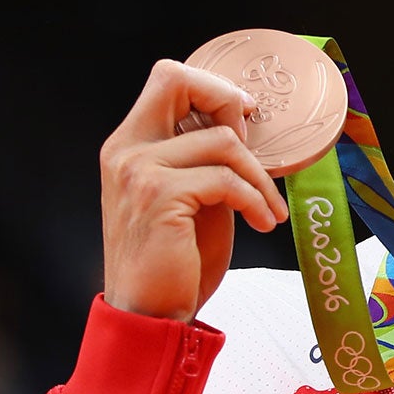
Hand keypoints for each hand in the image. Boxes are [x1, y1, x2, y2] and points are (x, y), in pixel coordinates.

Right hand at [99, 59, 289, 321]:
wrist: (149, 314)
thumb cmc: (174, 259)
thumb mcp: (188, 196)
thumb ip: (202, 158)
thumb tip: (239, 122)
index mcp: (129, 145)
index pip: (166, 79)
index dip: (211, 88)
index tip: (243, 119)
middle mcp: (125, 149)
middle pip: (176, 79)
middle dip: (228, 101)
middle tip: (255, 145)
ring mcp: (138, 171)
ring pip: (222, 140)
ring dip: (259, 177)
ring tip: (268, 209)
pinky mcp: (160, 196)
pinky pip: (228, 180)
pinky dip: (256, 201)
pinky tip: (262, 223)